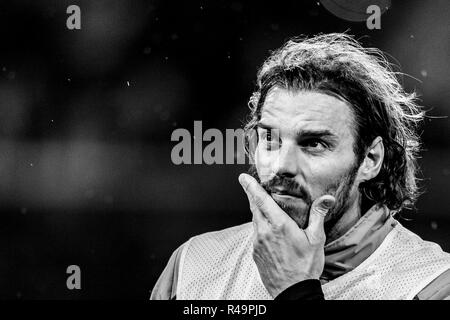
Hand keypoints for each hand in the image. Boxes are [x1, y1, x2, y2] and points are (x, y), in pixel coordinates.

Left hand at [238, 173, 334, 297]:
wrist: (293, 292)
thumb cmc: (305, 266)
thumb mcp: (316, 240)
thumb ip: (318, 216)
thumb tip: (326, 198)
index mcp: (279, 225)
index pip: (260, 200)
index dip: (250, 186)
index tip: (243, 177)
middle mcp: (264, 231)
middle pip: (254, 208)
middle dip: (253, 196)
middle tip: (252, 186)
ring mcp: (257, 243)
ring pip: (254, 221)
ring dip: (257, 212)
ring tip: (265, 207)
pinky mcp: (255, 252)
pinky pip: (256, 234)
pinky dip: (260, 227)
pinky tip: (269, 230)